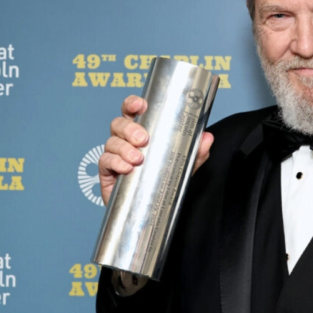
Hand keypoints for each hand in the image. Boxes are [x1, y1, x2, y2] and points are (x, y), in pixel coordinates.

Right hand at [97, 95, 214, 205]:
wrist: (151, 208)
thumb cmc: (163, 179)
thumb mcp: (184, 165)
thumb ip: (197, 152)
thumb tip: (207, 138)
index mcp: (142, 132)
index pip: (132, 111)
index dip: (132, 104)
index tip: (140, 105)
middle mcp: (126, 140)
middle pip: (119, 123)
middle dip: (130, 128)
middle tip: (143, 139)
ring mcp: (115, 155)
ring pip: (112, 142)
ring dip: (124, 148)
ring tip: (138, 159)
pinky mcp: (107, 172)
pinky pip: (105, 161)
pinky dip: (115, 162)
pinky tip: (126, 168)